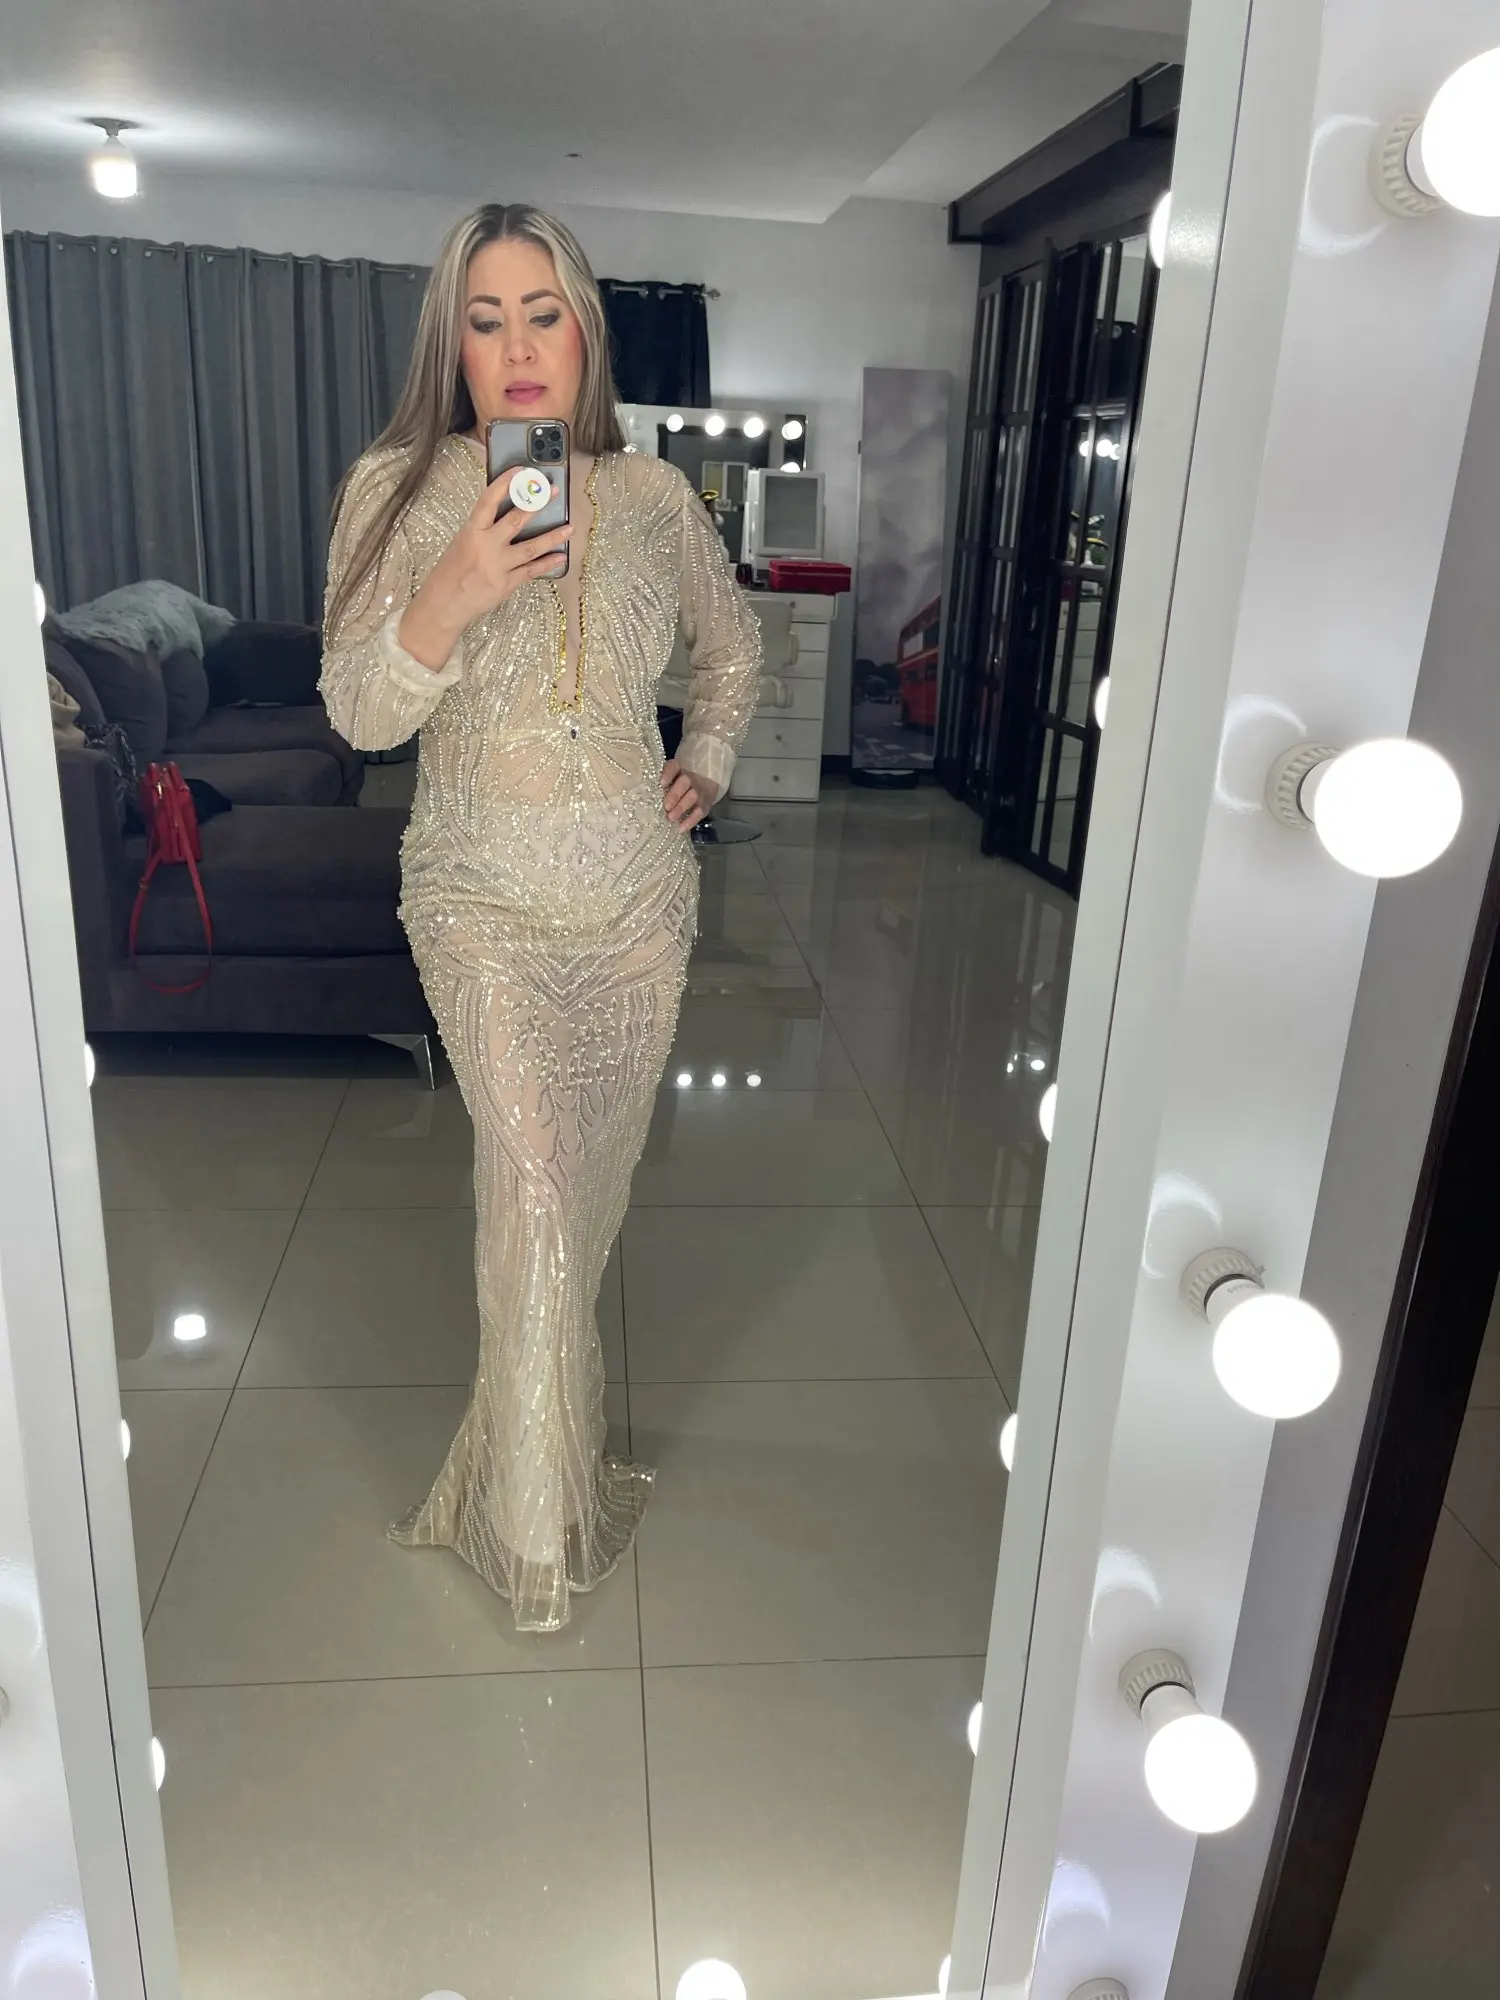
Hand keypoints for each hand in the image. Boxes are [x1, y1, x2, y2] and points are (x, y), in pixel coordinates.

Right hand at [398, 475, 572, 669]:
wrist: (445, 603)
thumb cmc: (452, 570)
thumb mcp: (463, 541)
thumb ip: (484, 528)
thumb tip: (509, 509)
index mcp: (472, 532)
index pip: (489, 501)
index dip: (506, 483)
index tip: (521, 471)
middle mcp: (486, 547)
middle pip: (516, 521)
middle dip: (537, 504)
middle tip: (554, 492)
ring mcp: (498, 567)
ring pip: (531, 548)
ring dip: (553, 536)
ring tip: (570, 527)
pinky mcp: (507, 584)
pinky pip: (532, 571)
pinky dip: (548, 563)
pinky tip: (561, 556)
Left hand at [661, 758, 718, 832]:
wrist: (704, 784)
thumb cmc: (678, 783)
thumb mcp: (670, 778)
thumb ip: (659, 783)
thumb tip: (642, 793)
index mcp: (679, 768)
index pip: (673, 767)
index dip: (668, 774)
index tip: (661, 783)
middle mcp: (691, 777)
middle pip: (685, 782)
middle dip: (675, 794)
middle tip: (666, 806)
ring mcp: (699, 791)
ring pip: (693, 796)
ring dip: (681, 807)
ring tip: (670, 817)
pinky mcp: (705, 805)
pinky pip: (699, 812)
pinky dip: (690, 821)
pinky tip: (681, 828)